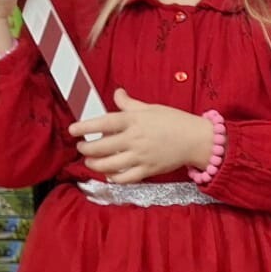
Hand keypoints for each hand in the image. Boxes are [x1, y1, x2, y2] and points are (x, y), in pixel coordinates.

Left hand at [69, 89, 214, 183]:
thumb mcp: (151, 108)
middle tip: (82, 147)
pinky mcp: (148, 170)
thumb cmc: (175, 121)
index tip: (73, 130)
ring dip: (95, 165)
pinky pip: (126, 178)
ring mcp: (141, 156)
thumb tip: (117, 93)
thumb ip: (130, 104)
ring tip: (90, 162)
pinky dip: (114, 178)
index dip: (85, 127)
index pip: (103, 123)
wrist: (197, 140)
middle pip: (102, 147)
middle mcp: (135, 139)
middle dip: (86, 149)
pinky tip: (109, 175)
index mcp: (135, 120)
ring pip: (110, 165)